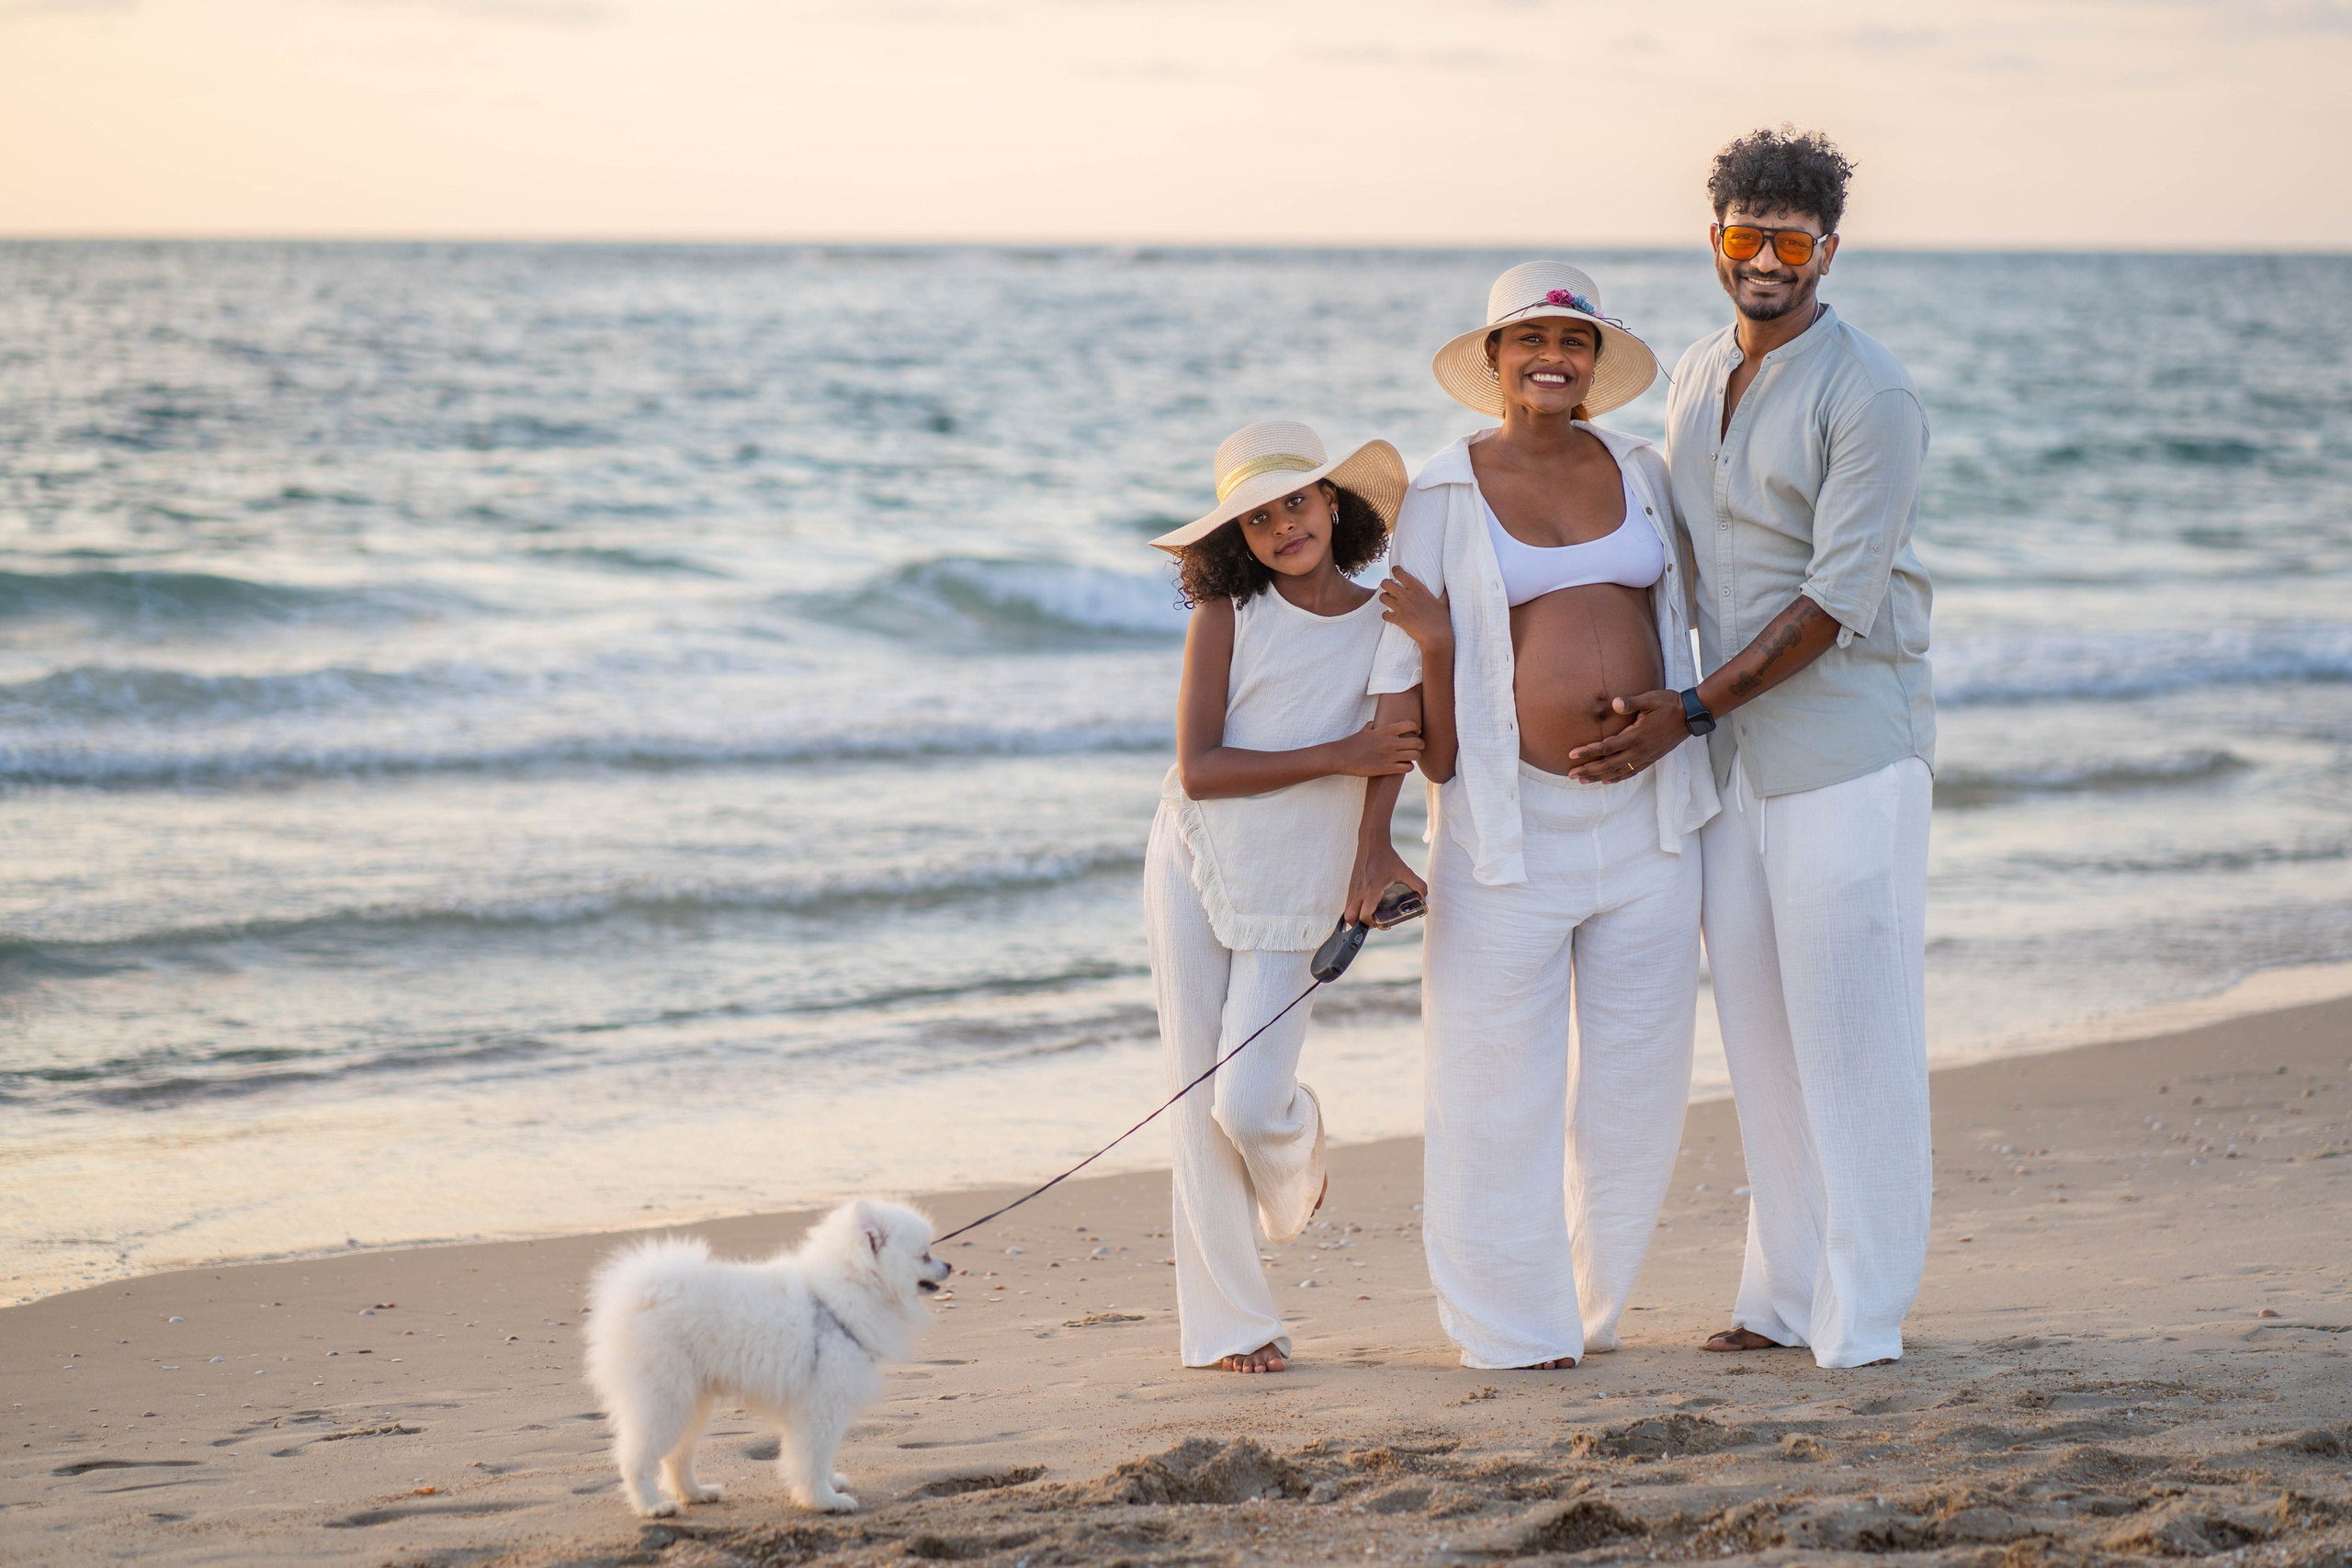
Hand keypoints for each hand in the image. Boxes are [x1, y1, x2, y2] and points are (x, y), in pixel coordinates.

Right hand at [1333, 720, 1423, 778]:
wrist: (1342, 757)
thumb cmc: (1351, 743)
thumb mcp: (1363, 731)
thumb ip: (1372, 726)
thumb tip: (1374, 724)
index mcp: (1386, 730)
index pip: (1411, 724)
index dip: (1416, 728)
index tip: (1414, 733)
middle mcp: (1391, 742)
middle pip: (1417, 742)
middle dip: (1420, 745)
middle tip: (1416, 747)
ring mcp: (1390, 756)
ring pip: (1415, 755)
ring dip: (1415, 756)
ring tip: (1410, 757)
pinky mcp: (1387, 769)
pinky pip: (1407, 768)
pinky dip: (1409, 767)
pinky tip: (1404, 767)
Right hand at [1346, 841, 1426, 926]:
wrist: (1372, 844)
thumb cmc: (1387, 858)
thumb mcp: (1405, 871)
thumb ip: (1419, 886)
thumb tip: (1427, 900)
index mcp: (1372, 891)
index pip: (1364, 915)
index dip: (1371, 924)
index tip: (1380, 922)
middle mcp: (1359, 892)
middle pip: (1350, 918)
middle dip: (1359, 925)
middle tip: (1371, 922)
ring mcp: (1353, 889)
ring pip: (1347, 911)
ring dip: (1356, 917)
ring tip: (1369, 914)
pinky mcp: (1351, 885)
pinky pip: (1348, 902)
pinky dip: (1355, 908)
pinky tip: (1366, 904)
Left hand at [1375, 568, 1450, 653]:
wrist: (1437, 637)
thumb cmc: (1442, 620)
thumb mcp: (1444, 603)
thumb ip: (1444, 594)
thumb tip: (1448, 588)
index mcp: (1419, 589)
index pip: (1400, 574)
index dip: (1395, 571)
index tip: (1395, 572)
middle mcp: (1407, 596)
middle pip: (1386, 583)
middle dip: (1385, 584)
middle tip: (1389, 588)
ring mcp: (1401, 608)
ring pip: (1382, 597)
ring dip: (1384, 598)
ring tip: (1388, 601)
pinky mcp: (1398, 619)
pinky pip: (1384, 614)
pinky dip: (1386, 615)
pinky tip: (1390, 616)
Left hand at [1563, 690, 1687, 782]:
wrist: (1691, 715)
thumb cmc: (1669, 704)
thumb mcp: (1650, 699)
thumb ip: (1631, 702)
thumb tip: (1615, 702)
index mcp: (1636, 736)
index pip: (1606, 747)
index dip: (1588, 752)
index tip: (1572, 755)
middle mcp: (1639, 750)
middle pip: (1608, 764)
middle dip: (1588, 770)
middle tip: (1571, 774)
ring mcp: (1645, 756)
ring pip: (1618, 771)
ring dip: (1599, 777)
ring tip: (1583, 780)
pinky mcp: (1651, 758)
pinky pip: (1631, 772)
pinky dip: (1617, 778)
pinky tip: (1607, 780)